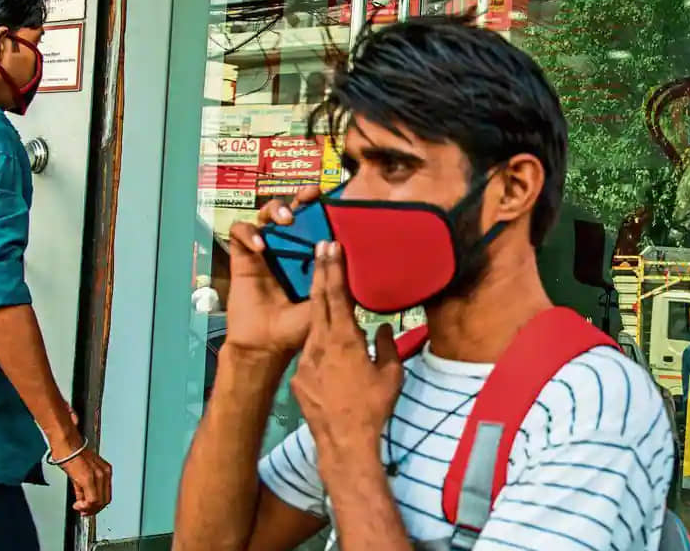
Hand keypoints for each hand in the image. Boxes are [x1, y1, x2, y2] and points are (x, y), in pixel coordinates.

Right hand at [58, 445, 112, 515]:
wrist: (66, 444)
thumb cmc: (72, 453)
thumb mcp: (81, 473)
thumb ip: (83, 488)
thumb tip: (82, 499)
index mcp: (105, 470)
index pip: (106, 494)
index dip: (97, 505)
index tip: (89, 509)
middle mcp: (104, 473)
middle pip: (105, 500)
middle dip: (94, 510)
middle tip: (84, 512)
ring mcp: (98, 476)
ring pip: (99, 502)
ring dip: (88, 509)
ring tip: (79, 507)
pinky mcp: (88, 479)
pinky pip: (92, 499)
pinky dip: (85, 506)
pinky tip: (77, 504)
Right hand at [224, 186, 321, 356]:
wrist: (267, 345)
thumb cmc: (297, 327)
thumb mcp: (322, 300)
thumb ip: (331, 277)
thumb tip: (338, 246)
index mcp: (308, 255)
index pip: (314, 221)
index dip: (320, 206)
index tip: (328, 195)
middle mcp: (286, 248)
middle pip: (290, 210)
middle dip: (299, 197)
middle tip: (309, 195)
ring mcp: (263, 250)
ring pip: (265, 214)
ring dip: (276, 209)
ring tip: (286, 220)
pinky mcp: (242, 257)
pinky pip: (240, 231)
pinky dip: (249, 232)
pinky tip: (261, 247)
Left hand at [290, 241, 402, 474]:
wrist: (343, 443)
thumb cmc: (373, 407)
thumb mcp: (390, 375)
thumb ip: (388, 347)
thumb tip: (384, 330)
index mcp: (345, 340)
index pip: (337, 297)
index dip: (333, 270)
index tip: (330, 247)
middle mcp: (321, 344)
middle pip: (318, 302)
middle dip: (320, 274)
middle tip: (320, 249)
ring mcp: (306, 361)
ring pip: (313, 329)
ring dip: (319, 311)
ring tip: (325, 298)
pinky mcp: (299, 378)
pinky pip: (310, 355)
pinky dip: (319, 348)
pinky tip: (328, 355)